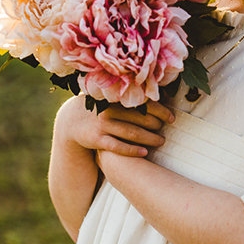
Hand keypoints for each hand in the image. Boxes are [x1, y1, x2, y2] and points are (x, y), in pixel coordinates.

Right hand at [55, 94, 173, 159]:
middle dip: (156, 125)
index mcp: (115, 98)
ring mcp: (102, 125)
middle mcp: (109, 110)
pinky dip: (132, 150)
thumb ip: (126, 95)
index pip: (143, 103)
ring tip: (161, 141)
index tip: (172, 118)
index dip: (160, 111)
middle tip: (165, 130)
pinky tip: (144, 153)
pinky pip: (118, 147)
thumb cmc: (98, 108)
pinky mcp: (96, 139)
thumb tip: (156, 91)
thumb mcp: (108, 98)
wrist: (71, 121)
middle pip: (140, 119)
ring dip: (149, 138)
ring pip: (132, 133)